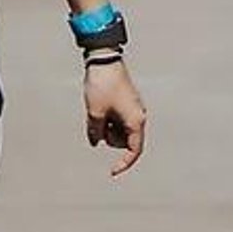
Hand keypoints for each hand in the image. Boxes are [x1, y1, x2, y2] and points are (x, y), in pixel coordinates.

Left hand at [83, 58, 147, 175]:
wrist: (104, 59)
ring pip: (119, 129)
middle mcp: (138, 115)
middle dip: (109, 137)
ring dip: (107, 126)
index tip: (112, 172)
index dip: (124, 163)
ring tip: (96, 110)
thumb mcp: (95, 112)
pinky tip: (96, 106)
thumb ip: (95, 131)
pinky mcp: (125, 101)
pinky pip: (116, 117)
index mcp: (135, 121)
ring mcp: (132, 108)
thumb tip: (95, 141)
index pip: (134, 150)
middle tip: (96, 122)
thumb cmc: (103, 85)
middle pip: (125, 140)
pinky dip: (106, 118)